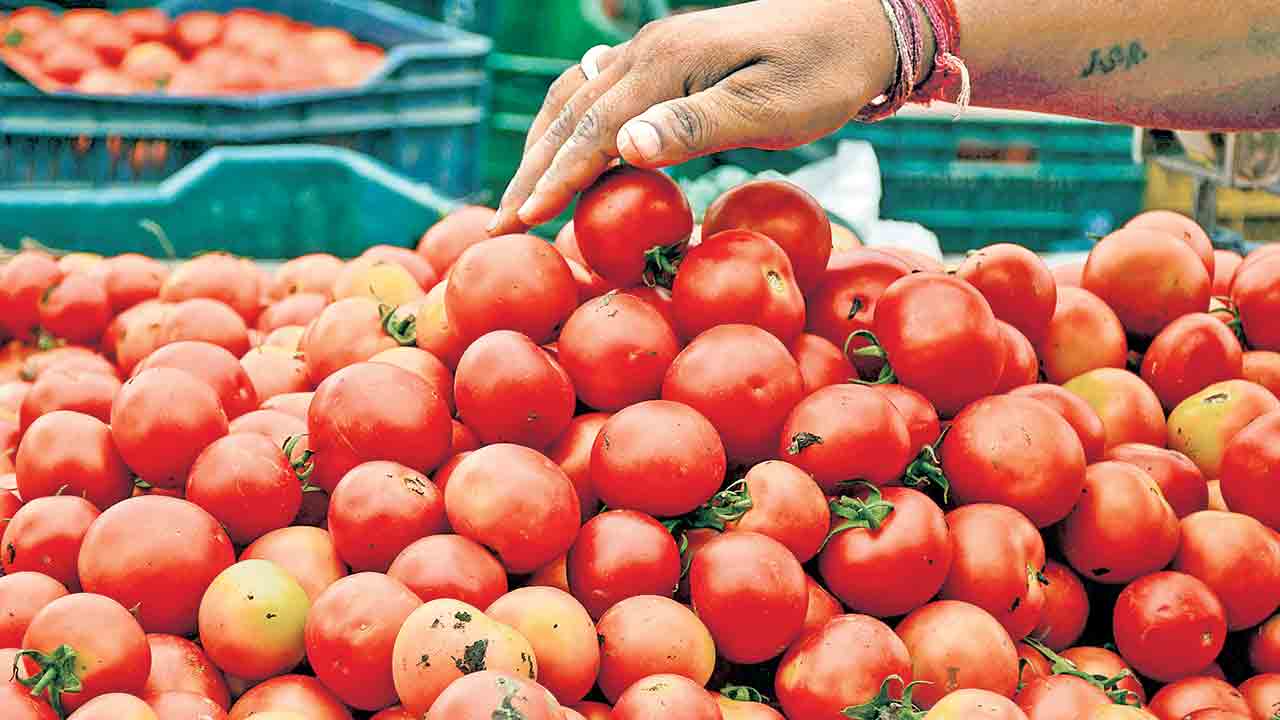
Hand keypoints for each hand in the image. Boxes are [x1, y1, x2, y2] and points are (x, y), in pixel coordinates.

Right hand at [489, 0, 899, 234]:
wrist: (854, 26)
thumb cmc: (821, 75)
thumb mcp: (768, 108)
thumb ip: (695, 126)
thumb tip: (623, 147)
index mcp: (665, 61)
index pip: (594, 129)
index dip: (555, 177)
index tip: (523, 220)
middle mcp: (646, 52)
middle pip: (570, 115)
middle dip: (532, 171)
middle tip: (500, 223)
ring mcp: (652, 54)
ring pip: (575, 102)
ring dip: (543, 150)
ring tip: (521, 198)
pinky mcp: (664, 63)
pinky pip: (598, 96)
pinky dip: (570, 131)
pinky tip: (563, 157)